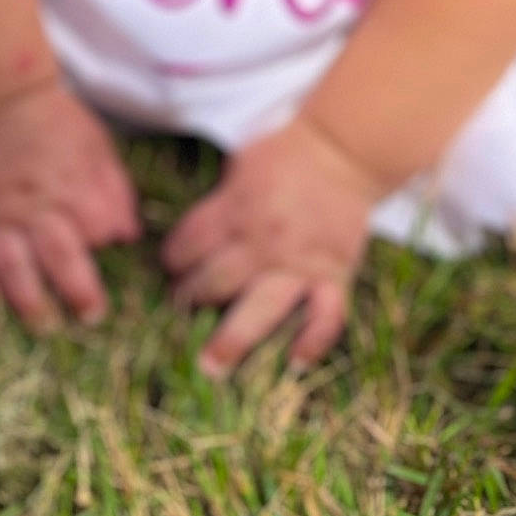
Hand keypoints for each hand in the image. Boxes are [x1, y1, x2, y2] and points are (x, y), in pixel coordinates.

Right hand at [0, 81, 139, 330]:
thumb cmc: (56, 123)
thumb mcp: (98, 146)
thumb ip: (115, 190)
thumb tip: (127, 235)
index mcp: (74, 184)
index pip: (99, 229)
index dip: (106, 240)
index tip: (107, 246)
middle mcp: (36, 204)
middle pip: (59, 258)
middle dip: (78, 293)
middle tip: (90, 318)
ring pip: (12, 267)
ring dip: (29, 301)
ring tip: (44, 325)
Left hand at [161, 114, 383, 377]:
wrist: (345, 149)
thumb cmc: (287, 149)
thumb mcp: (241, 163)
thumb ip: (220, 201)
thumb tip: (195, 233)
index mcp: (236, 208)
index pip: (190, 243)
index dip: (174, 257)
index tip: (170, 267)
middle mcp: (263, 241)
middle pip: (216, 280)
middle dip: (190, 297)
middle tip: (179, 309)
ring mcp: (300, 262)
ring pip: (262, 307)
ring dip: (233, 338)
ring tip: (210, 367)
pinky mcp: (334, 274)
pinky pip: (326, 314)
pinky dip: (314, 340)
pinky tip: (295, 362)